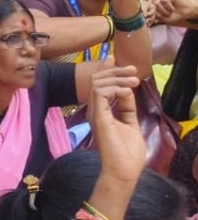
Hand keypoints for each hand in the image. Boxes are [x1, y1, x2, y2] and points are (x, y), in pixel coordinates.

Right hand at [88, 61, 144, 183]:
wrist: (123, 169)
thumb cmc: (127, 151)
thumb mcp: (130, 123)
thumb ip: (127, 107)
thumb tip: (126, 90)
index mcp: (101, 111)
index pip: (100, 85)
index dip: (107, 70)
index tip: (116, 59)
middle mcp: (95, 109)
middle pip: (98, 80)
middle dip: (115, 71)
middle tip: (132, 70)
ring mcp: (95, 112)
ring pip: (98, 83)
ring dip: (117, 78)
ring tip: (134, 80)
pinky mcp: (97, 116)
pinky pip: (100, 92)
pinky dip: (114, 88)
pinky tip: (126, 91)